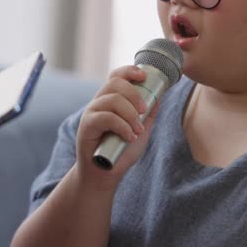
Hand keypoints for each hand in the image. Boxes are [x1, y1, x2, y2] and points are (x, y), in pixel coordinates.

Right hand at [76, 66, 158, 184]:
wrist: (104, 174)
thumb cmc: (121, 151)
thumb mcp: (141, 130)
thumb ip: (148, 113)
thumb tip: (159, 95)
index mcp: (111, 100)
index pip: (117, 76)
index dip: (130, 71)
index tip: (145, 76)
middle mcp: (99, 102)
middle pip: (115, 83)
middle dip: (135, 94)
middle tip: (144, 111)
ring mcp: (91, 112)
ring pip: (112, 99)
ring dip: (130, 114)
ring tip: (137, 131)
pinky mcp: (87, 125)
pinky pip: (106, 117)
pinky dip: (122, 126)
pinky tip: (129, 137)